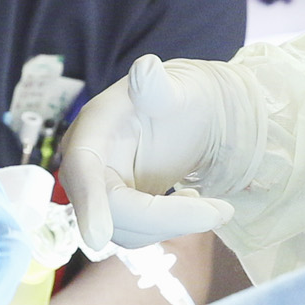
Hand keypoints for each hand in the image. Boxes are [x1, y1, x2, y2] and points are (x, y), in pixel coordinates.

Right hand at [58, 55, 251, 256]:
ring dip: (174, 225)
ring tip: (213, 204)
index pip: (83, 169)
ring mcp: (98, 192)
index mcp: (91, 130)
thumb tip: (146, 67)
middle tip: (221, 211)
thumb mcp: (171, 89)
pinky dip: (171, 225)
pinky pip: (137, 233)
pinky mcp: (117, 212)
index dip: (89, 204)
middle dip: (166, 218)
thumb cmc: (177, 98)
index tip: (98, 237)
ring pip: (126, 230)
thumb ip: (155, 85)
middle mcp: (87, 166)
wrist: (185, 117)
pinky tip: (191, 201)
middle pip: (111, 211)